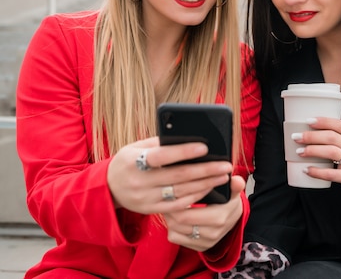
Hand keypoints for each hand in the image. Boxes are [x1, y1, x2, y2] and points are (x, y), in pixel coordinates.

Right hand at [107, 137, 233, 213]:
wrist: (108, 188)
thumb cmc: (128, 161)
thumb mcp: (136, 147)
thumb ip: (159, 143)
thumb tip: (188, 136)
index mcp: (133, 161)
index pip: (162, 156)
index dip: (183, 152)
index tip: (205, 147)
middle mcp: (139, 182)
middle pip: (178, 176)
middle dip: (205, 170)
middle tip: (226, 165)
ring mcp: (145, 199)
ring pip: (181, 192)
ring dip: (206, 184)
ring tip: (223, 176)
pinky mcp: (151, 210)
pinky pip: (178, 205)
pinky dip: (195, 196)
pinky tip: (209, 188)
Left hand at [163, 175, 246, 251]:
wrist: (233, 219)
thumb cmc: (228, 202)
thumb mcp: (233, 192)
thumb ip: (234, 186)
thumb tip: (237, 181)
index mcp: (219, 218)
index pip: (186, 215)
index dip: (175, 204)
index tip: (170, 193)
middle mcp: (212, 233)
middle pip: (179, 223)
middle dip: (169, 210)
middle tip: (166, 198)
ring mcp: (205, 242)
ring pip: (175, 231)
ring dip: (169, 218)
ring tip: (169, 205)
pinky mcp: (199, 247)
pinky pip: (175, 238)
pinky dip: (172, 228)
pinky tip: (174, 218)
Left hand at [292, 117, 340, 201]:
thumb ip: (338, 140)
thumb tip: (310, 134)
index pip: (339, 125)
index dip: (324, 121)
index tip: (308, 121)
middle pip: (332, 137)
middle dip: (312, 136)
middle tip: (297, 137)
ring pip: (332, 152)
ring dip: (313, 150)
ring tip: (299, 152)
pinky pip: (332, 174)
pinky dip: (317, 172)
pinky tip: (307, 170)